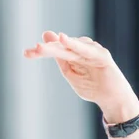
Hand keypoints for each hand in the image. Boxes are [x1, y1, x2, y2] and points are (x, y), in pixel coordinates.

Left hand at [24, 31, 138, 122]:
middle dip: (45, 49)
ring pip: (70, 47)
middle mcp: (82, 49)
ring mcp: (92, 51)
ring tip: (41, 47)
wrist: (111, 98)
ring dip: (55, 46)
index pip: (55, 50)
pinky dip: (74, 44)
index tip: (26, 53)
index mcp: (73, 54)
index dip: (41, 52)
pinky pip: (86, 50)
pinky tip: (64, 39)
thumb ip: (59, 58)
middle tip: (31, 50)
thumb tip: (45, 40)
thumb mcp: (70, 73)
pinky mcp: (101, 55)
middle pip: (60, 47)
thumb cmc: (91, 86)